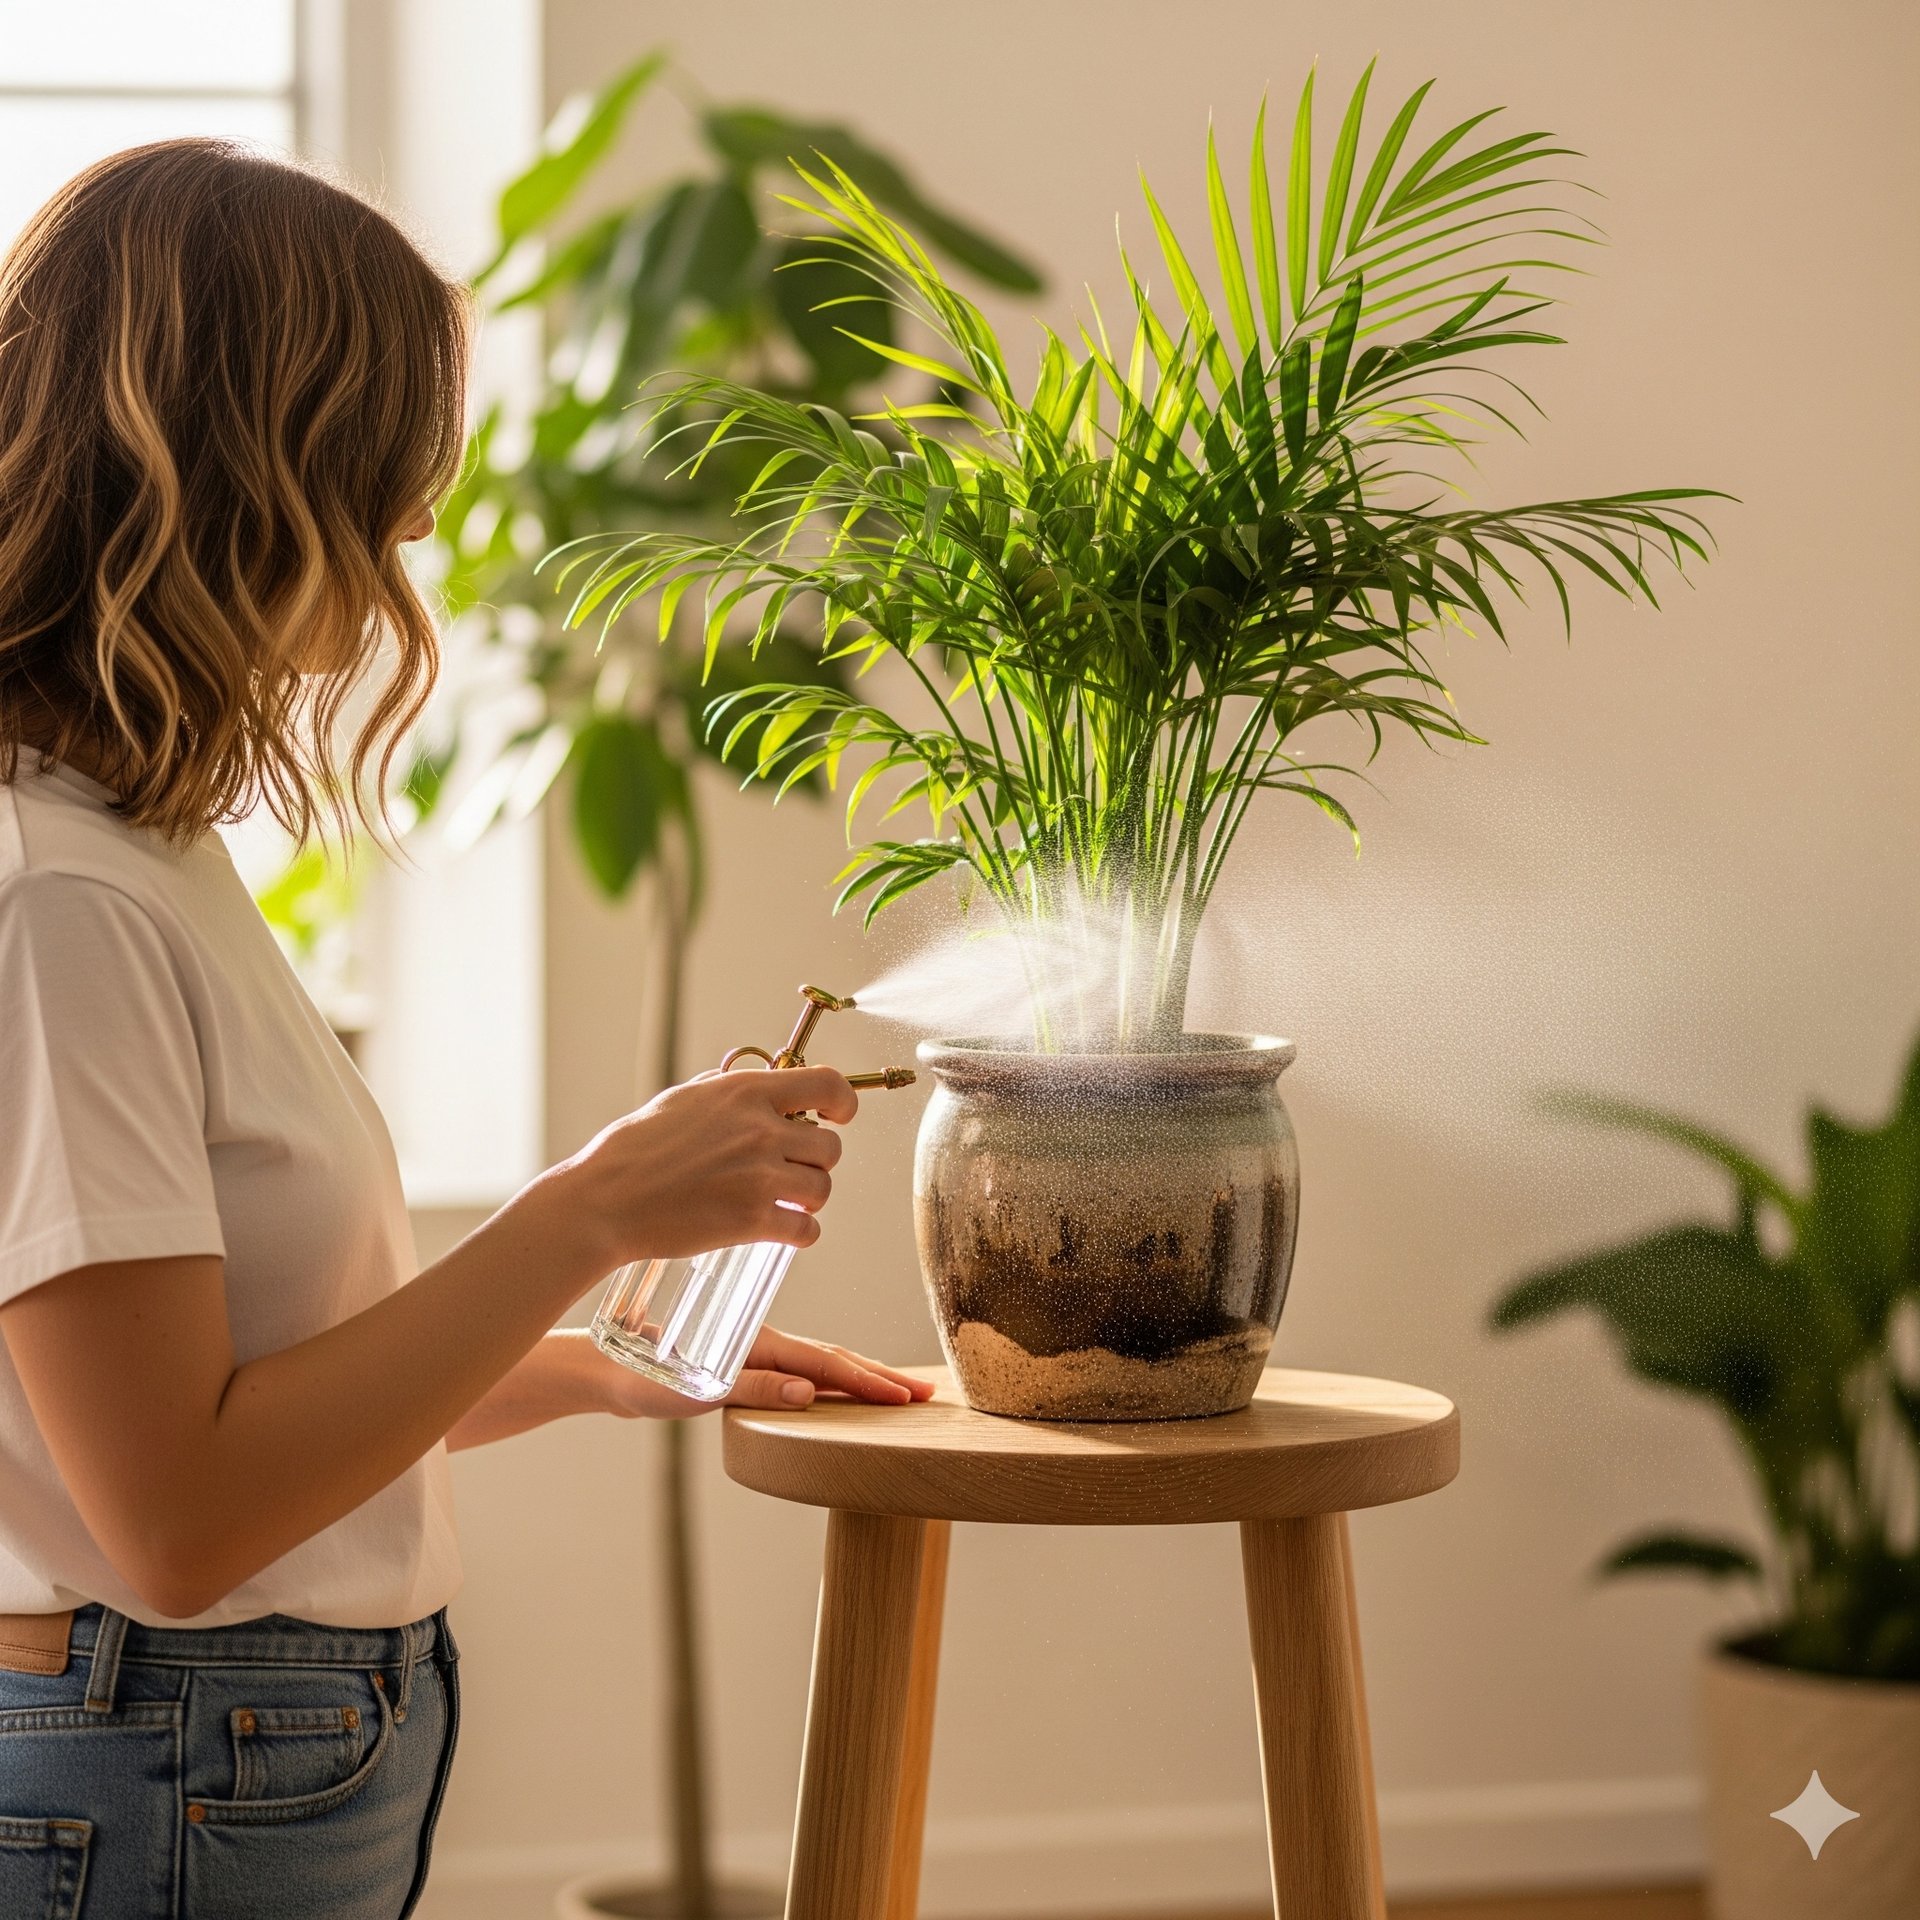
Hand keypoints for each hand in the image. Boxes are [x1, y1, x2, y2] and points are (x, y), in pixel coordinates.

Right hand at [558, 1066, 857, 1270]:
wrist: (606, 1201)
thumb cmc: (634, 1150)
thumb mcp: (682, 1098)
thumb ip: (726, 1091)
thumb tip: (756, 1085)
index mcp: (745, 1093)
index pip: (827, 1085)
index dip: (843, 1102)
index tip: (838, 1115)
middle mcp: (760, 1131)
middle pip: (831, 1147)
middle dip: (815, 1161)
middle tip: (792, 1170)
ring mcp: (759, 1177)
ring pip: (823, 1189)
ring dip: (809, 1198)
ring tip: (783, 1201)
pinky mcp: (751, 1220)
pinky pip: (806, 1229)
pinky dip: (800, 1233)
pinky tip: (782, 1229)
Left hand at [591, 1325, 935, 1418]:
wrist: (599, 1366)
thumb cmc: (637, 1379)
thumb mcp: (693, 1390)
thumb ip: (751, 1388)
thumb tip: (810, 1391)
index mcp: (758, 1345)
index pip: (827, 1363)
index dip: (870, 1381)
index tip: (908, 1394)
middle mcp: (762, 1345)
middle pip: (833, 1358)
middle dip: (880, 1377)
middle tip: (926, 1393)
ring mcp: (754, 1353)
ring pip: (818, 1360)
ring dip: (860, 1374)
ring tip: (898, 1387)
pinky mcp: (741, 1363)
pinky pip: (797, 1365)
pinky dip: (829, 1373)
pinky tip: (840, 1381)